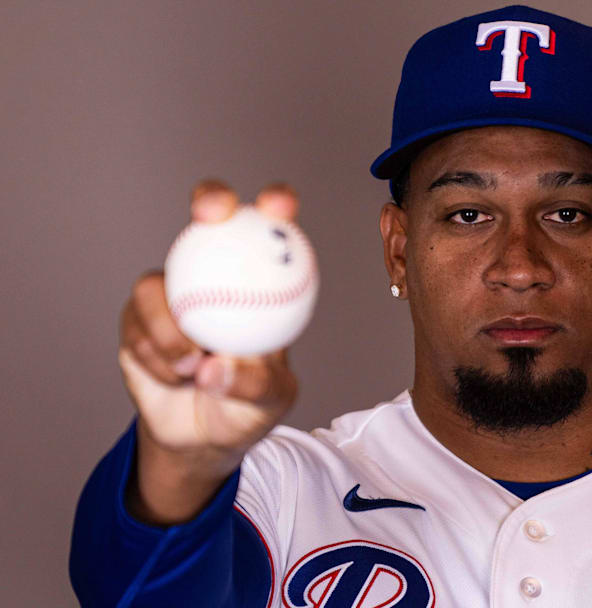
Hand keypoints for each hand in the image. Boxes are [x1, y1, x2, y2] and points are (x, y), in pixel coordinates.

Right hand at [118, 180, 300, 523]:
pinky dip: (154, 357)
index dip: (276, 204)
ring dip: (168, 327)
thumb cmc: (250, 409)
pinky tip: (174, 377)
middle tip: (210, 217)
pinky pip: (135, 325)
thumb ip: (252, 383)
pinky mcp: (136, 318)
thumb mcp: (270, 401)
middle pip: (210, 216)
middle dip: (211, 199)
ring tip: (189, 365)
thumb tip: (213, 368)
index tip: (279, 207)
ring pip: (156, 284)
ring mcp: (172, 292)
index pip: (273, 230)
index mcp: (261, 282)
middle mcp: (215, 273)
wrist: (203, 437)